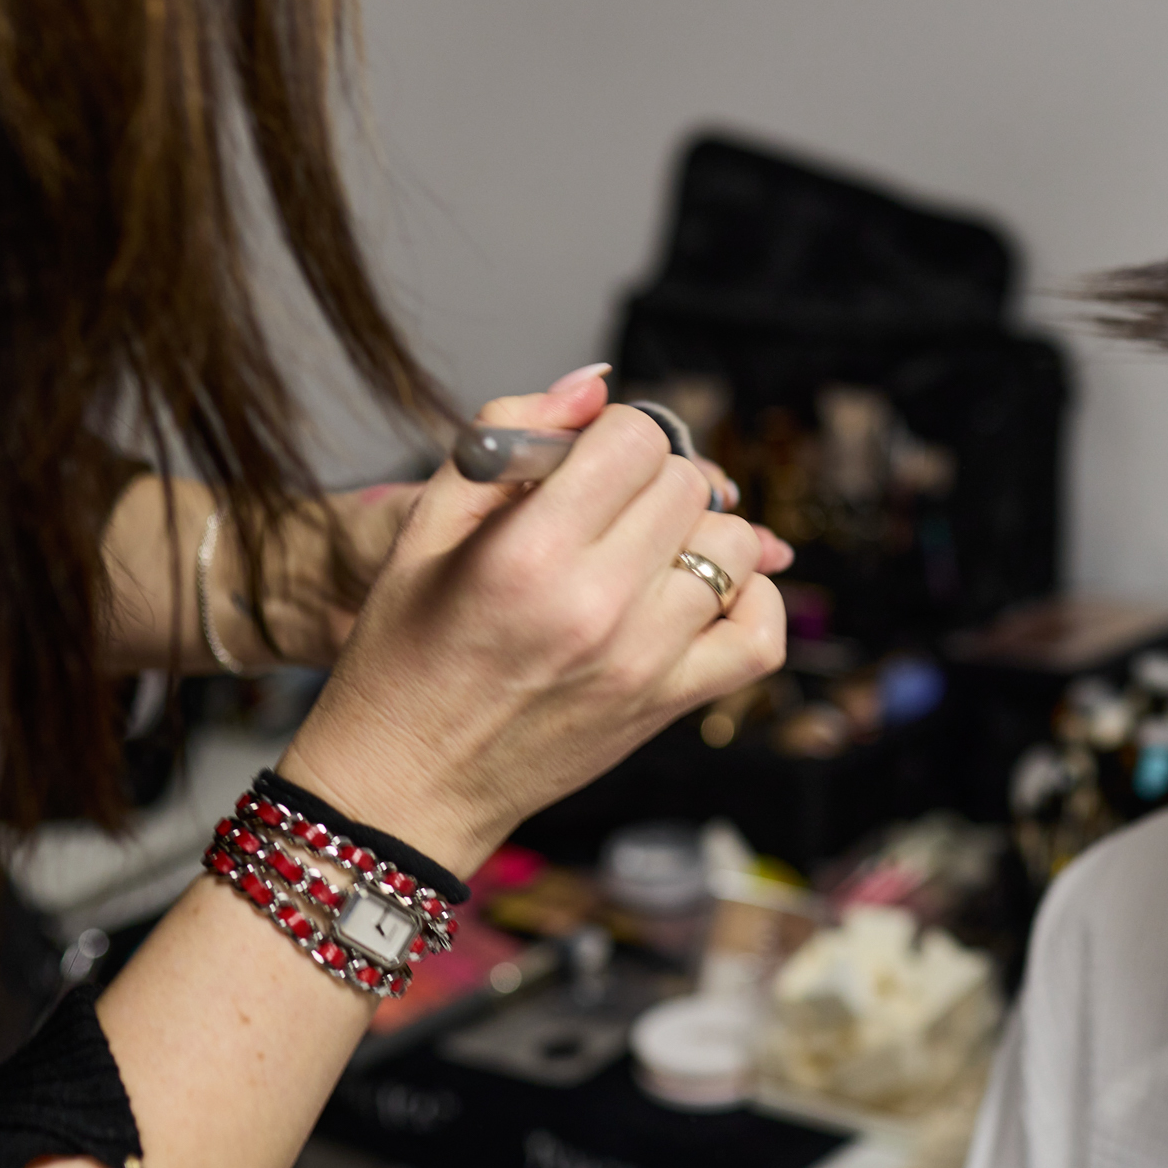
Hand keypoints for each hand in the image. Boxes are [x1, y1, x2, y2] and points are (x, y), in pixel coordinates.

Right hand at [274, 369, 793, 869]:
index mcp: (528, 552)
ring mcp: (643, 663)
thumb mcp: (424, 527)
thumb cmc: (406, 652)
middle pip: (688, 486)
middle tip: (609, 508)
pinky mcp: (669, 706)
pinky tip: (700, 595)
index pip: (635, 440)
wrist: (409, 782)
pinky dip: (749, 601)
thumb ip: (508, 436)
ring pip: (733, 548)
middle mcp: (596, 606)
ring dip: (696, 536)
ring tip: (643, 554)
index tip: (587, 463)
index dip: (615, 436)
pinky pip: (761, 635)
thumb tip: (593, 385)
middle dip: (653, 480)